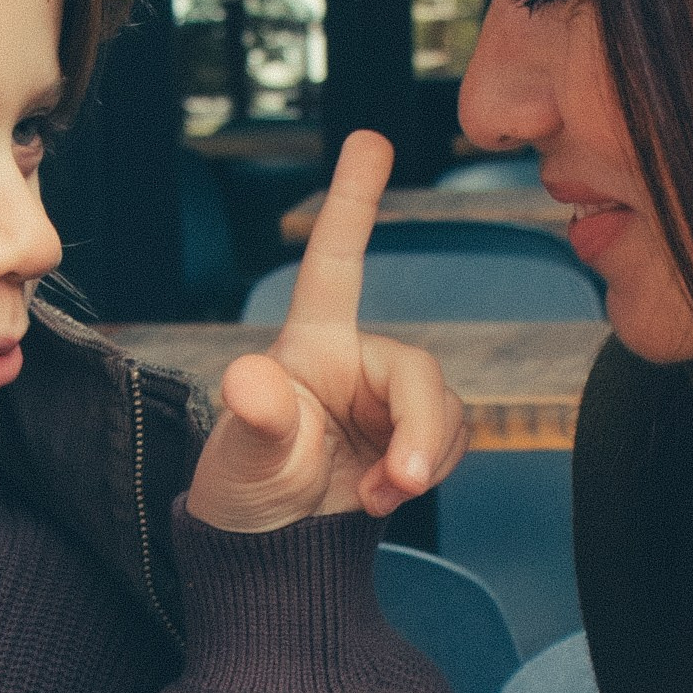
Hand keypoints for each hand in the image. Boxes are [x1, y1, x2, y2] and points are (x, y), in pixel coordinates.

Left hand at [185, 130, 470, 532]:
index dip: (352, 201)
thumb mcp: (241, 462)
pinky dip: (430, 472)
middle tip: (398, 486)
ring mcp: (386, 401)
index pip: (336, 263)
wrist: (275, 554)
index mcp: (310, 345)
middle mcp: (355, 362)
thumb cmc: (246, 495)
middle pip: (419, 369)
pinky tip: (384, 497)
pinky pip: (451, 440)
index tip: (369, 138)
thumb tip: (248, 378)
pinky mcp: (412, 437)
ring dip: (422, 458)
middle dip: (419, 428)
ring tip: (374, 498)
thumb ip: (254, 421)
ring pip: (445, 409)